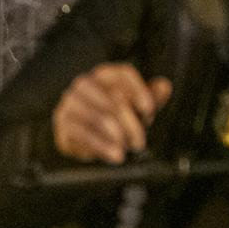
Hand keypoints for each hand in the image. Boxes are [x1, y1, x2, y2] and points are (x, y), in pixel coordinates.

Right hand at [52, 63, 172, 163]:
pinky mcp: (63, 121)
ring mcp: (71, 101)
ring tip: (126, 149)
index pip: (123, 74)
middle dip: (132, 123)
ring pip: (100, 116)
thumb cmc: (109, 118)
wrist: (81, 137)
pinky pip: (84, 133)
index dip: (139, 90)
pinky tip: (113, 153)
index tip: (149, 109)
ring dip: (118, 137)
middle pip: (114, 98)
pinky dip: (102, 146)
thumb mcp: (134, 109)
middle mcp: (85, 83)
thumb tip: (164, 86)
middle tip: (140, 141)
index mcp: (104, 75)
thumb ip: (150, 97)